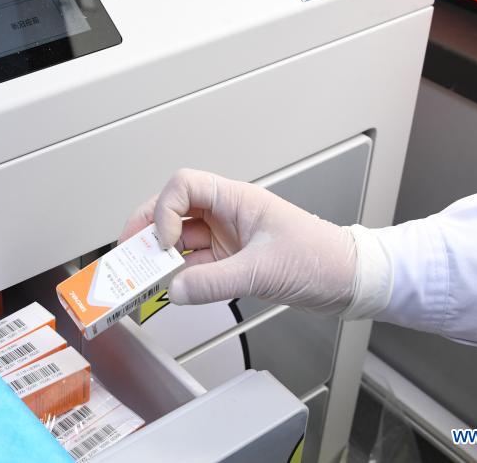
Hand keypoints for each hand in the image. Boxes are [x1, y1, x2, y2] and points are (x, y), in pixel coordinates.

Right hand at [119, 169, 357, 313]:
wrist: (350, 280)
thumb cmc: (322, 257)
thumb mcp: (265, 270)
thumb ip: (215, 282)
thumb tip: (175, 290)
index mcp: (236, 199)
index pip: (183, 186)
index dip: (165, 210)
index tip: (165, 242)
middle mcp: (226, 215)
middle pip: (171, 211)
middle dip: (146, 231)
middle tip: (127, 256)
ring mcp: (227, 238)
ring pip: (179, 241)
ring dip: (159, 258)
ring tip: (141, 277)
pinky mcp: (231, 262)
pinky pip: (194, 265)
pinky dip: (179, 277)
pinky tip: (171, 289)